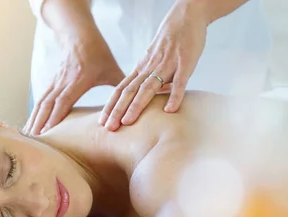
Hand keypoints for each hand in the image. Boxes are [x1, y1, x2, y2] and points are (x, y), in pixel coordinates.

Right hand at [24, 34, 123, 134]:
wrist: (79, 34)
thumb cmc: (98, 52)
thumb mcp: (112, 69)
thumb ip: (123, 88)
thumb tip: (135, 106)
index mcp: (78, 79)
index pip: (64, 101)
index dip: (56, 117)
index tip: (48, 132)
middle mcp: (63, 81)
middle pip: (47, 105)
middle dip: (39, 123)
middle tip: (33, 141)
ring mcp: (55, 82)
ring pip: (41, 103)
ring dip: (34, 120)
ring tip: (28, 137)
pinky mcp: (52, 83)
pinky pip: (41, 100)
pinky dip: (35, 113)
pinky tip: (32, 125)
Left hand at [99, 0, 208, 130]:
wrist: (186, 17)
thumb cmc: (170, 41)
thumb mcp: (154, 61)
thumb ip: (149, 80)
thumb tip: (146, 100)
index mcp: (141, 68)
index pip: (121, 89)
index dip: (111, 106)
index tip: (102, 122)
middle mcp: (149, 68)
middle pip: (129, 91)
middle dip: (118, 110)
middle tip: (108, 128)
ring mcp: (166, 66)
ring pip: (148, 88)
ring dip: (137, 106)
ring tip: (128, 122)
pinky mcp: (185, 64)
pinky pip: (179, 82)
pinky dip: (174, 96)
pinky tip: (170, 111)